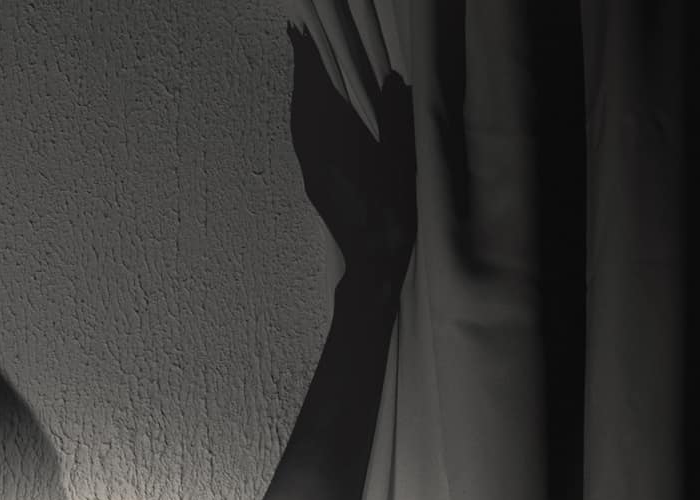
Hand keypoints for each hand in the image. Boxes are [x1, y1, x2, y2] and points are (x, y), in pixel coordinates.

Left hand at [287, 23, 415, 294]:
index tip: (298, 36)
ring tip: (303, 70)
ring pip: (299, 126)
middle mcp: (315, 161)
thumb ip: (396, 119)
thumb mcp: (403, 162)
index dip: (306, 65)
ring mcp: (313, 176)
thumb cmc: (392, 215)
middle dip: (300, 74)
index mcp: (335, 149)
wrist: (374, 264)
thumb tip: (391, 80)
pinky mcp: (316, 188)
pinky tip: (311, 115)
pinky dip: (304, 118)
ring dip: (300, 95)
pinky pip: (303, 143)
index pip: (314, 96)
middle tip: (296, 41)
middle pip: (301, 108)